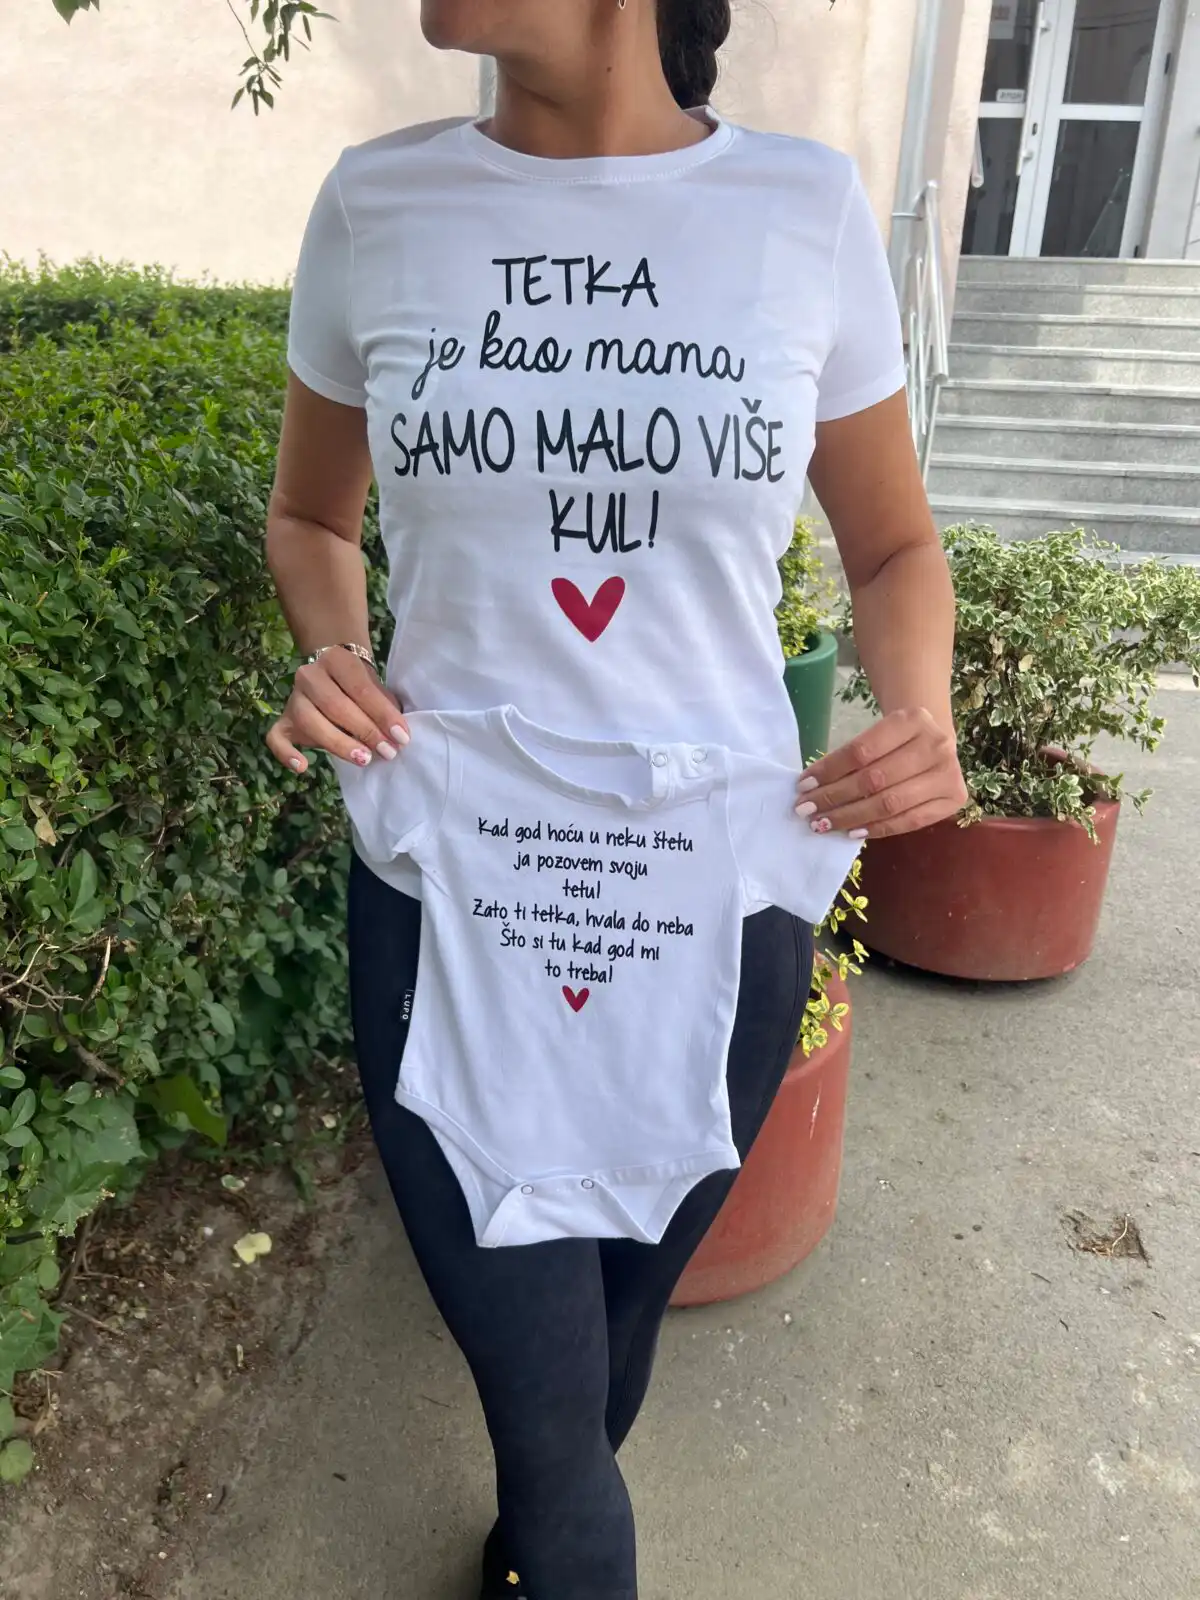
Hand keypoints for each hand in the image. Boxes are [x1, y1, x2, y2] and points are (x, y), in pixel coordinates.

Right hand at [265, 647, 409, 774]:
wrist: (332, 675)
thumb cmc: (359, 686)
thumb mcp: (376, 688)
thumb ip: (385, 708)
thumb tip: (397, 738)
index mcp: (336, 659)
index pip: (360, 688)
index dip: (382, 714)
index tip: (401, 737)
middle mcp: (309, 675)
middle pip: (335, 706)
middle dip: (365, 731)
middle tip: (387, 752)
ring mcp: (293, 698)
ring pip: (309, 721)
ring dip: (338, 744)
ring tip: (363, 759)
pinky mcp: (282, 720)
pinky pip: (276, 737)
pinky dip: (286, 753)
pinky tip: (303, 767)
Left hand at [795, 707, 966, 839]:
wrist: (935, 741)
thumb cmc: (896, 740)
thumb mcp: (876, 734)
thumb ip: (850, 757)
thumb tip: (810, 788)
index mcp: (912, 719)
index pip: (862, 750)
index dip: (829, 770)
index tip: (802, 785)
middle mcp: (936, 745)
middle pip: (874, 779)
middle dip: (834, 798)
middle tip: (806, 810)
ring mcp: (948, 774)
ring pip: (890, 803)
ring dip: (850, 817)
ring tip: (822, 824)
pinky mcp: (954, 799)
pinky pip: (909, 821)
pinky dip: (877, 829)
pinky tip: (852, 832)